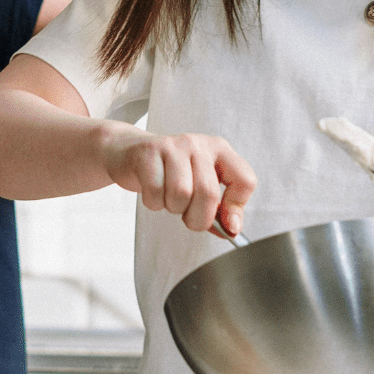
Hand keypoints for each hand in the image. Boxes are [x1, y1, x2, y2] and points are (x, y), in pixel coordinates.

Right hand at [99, 127, 256, 236]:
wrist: (128, 152)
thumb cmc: (169, 172)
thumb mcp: (199, 184)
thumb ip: (218, 208)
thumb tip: (231, 229)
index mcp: (219, 150)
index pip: (244, 180)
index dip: (236, 208)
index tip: (227, 224)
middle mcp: (198, 144)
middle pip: (208, 193)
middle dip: (198, 218)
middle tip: (189, 217)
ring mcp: (173, 146)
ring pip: (181, 194)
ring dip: (173, 208)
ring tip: (169, 198)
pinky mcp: (148, 153)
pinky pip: (155, 193)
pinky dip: (154, 203)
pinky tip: (154, 192)